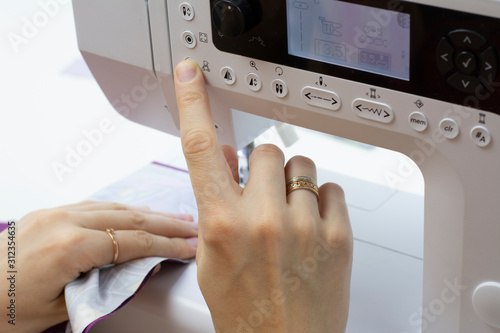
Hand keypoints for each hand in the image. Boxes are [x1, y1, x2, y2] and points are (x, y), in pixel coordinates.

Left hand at [0, 201, 197, 332]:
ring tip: (172, 218)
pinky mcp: (48, 211)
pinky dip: (122, 209)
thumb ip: (106, 284)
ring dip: (148, 213)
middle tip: (191, 227)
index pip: (133, 242)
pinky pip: (95, 205)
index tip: (188, 246)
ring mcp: (54, 212)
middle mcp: (63, 221)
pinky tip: (137, 213)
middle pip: (130, 218)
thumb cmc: (7, 311)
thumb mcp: (64, 307)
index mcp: (68, 247)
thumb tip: (141, 269)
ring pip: (115, 207)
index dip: (167, 244)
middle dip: (166, 224)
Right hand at [174, 60, 352, 331]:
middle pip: (266, 150)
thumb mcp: (212, 259)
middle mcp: (263, 220)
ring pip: (302, 165)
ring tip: (289, 215)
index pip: (200, 148)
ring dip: (293, 182)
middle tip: (263, 195)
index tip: (192, 77)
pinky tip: (311, 226)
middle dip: (263, 167)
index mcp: (222, 225)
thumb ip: (213, 203)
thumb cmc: (245, 312)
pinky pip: (331, 189)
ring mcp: (304, 226)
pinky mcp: (338, 235)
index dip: (192, 103)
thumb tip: (222, 157)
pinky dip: (321, 201)